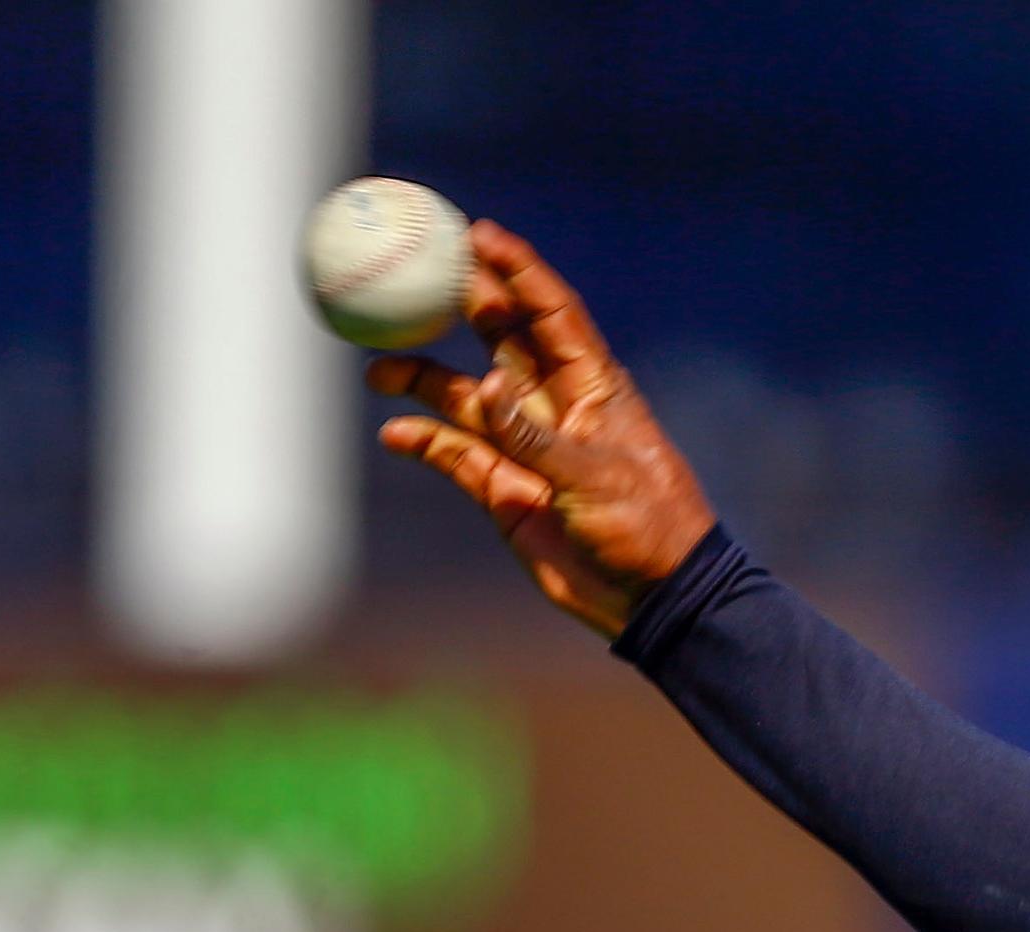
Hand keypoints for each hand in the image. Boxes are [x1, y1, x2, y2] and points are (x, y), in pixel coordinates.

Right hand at [365, 222, 715, 637]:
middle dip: (458, 303)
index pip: (549, 311)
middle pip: (498, 337)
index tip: (474, 233)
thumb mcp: (595, 479)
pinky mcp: (505, 489)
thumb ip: (532, 436)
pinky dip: (423, 442)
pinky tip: (394, 434)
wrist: (652, 600)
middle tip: (409, 277)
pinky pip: (455, 454)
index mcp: (593, 387)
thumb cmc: (647, 529)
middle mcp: (555, 406)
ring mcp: (526, 446)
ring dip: (421, 378)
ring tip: (377, 368)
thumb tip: (483, 389)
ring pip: (464, 395)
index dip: (516, 268)